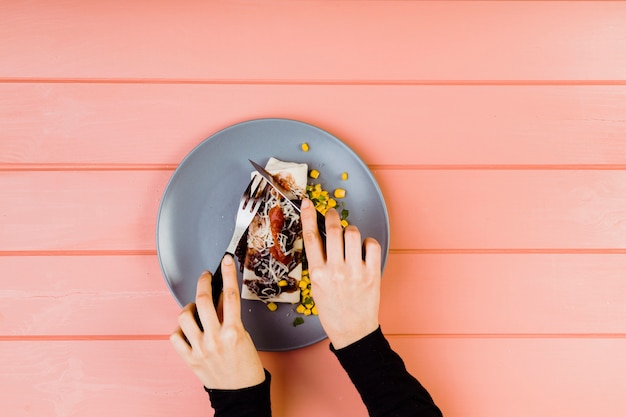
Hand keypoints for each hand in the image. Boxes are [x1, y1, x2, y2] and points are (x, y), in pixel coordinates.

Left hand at [170, 255, 265, 388]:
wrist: (241, 394)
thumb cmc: (246, 366)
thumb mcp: (244, 337)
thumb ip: (230, 318)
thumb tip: (220, 298)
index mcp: (234, 332)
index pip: (230, 295)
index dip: (228, 274)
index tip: (227, 261)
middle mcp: (215, 338)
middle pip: (203, 300)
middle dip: (203, 282)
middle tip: (205, 276)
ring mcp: (200, 349)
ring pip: (184, 317)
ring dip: (189, 308)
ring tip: (194, 308)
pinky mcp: (190, 359)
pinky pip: (175, 337)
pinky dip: (180, 330)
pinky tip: (187, 329)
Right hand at [301, 198, 381, 348]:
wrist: (352, 331)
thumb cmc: (333, 311)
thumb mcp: (316, 287)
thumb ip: (319, 264)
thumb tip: (321, 239)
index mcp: (318, 273)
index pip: (311, 237)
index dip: (309, 216)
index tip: (308, 203)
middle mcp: (336, 270)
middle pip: (333, 231)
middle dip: (333, 218)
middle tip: (334, 216)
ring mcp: (355, 272)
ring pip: (353, 234)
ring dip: (350, 231)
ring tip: (350, 238)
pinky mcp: (372, 275)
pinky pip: (371, 245)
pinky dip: (368, 242)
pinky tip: (364, 249)